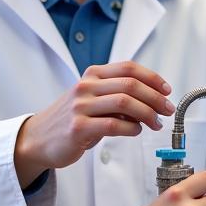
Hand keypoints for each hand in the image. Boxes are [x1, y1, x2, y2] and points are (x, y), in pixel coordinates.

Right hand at [14, 62, 173, 186]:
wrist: (38, 138)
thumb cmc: (70, 119)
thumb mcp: (92, 98)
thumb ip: (116, 94)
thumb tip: (151, 98)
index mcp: (92, 74)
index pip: (129, 68)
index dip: (152, 78)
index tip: (166, 90)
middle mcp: (86, 86)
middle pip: (130, 85)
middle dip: (155, 98)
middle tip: (167, 110)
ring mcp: (80, 106)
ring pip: (124, 103)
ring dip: (147, 114)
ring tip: (156, 124)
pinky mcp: (78, 127)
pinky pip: (113, 125)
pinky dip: (131, 128)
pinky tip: (136, 131)